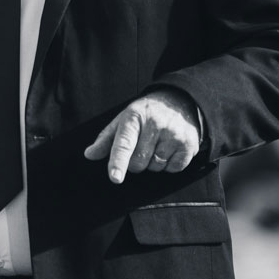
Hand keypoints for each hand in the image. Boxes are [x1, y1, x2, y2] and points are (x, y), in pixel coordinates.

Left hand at [83, 89, 201, 182]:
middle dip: (136, 162)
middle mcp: (155, 124)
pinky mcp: (189, 145)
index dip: (118, 162)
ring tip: (157, 144)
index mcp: (134, 117)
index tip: (115, 177)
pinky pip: (172, 169)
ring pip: (155, 168)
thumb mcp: (124, 119)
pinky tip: (169, 148)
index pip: (124, 144)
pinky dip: (169, 165)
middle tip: (142, 146)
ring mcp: (174, 135)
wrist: (180, 101)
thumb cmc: (146, 114)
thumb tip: (89, 155)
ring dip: (153, 163)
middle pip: (137, 163)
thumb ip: (106, 139)